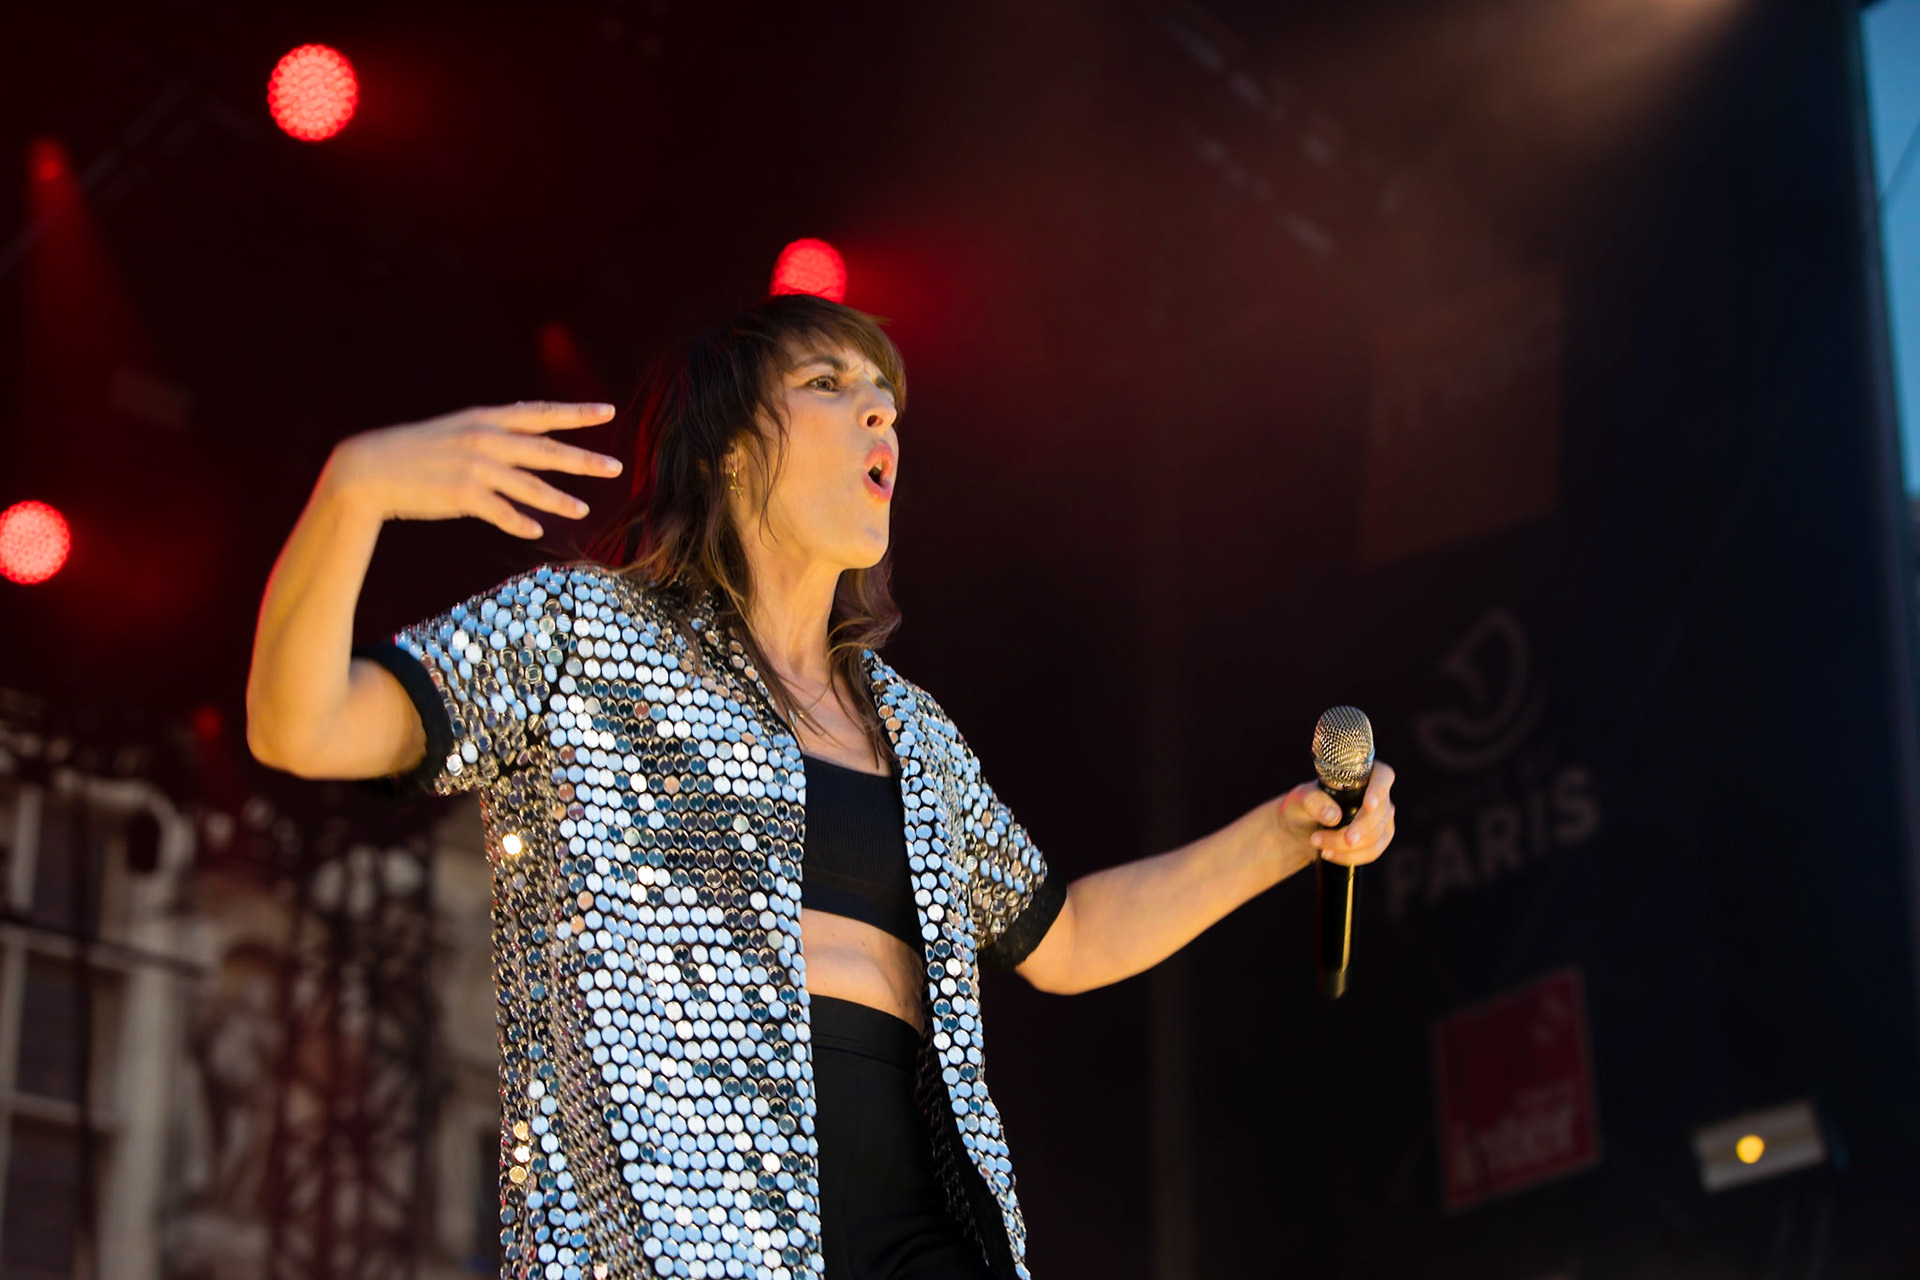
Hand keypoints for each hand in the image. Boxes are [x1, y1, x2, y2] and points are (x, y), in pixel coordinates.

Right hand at [319, 401, 622, 538]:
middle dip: (584, 460)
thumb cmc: (416, 451)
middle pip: (547, 451)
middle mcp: (486, 439)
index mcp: (486, 419)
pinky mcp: (463, 495)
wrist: (369, 468)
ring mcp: (475, 467)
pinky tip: (536, 530)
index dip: (577, 413)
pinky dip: (519, 522)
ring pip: (530, 487)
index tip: (609, 411)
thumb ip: (495, 431)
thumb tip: (528, 429)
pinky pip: (501, 512)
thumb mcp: (458, 429)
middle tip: (616, 468)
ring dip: (559, 501)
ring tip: (583, 511)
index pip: (541, 413)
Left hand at [1273, 761, 1396, 869]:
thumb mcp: (1300, 799)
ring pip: (1375, 836)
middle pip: (1379, 813)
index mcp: (1362, 775)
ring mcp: (1382, 818)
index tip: (1368, 806)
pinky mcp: (1379, 839)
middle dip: (1358, 829)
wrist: (1300, 830)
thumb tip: (1334, 816)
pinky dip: (1350, 856)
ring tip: (1317, 842)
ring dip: (1346, 845)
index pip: (1382, 777)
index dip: (1378, 791)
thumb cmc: (1301, 806)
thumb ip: (1313, 801)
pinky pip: (1372, 852)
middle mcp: (1378, 795)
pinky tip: (1330, 853)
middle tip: (1340, 838)